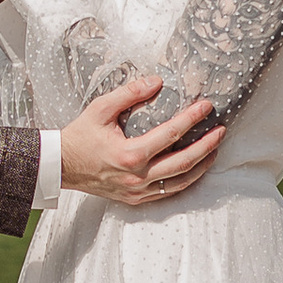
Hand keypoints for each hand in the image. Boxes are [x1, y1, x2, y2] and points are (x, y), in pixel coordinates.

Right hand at [57, 77, 224, 207]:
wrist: (61, 166)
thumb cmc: (80, 136)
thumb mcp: (101, 109)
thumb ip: (129, 93)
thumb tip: (156, 82)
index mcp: (130, 154)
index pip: (172, 133)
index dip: (192, 118)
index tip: (207, 106)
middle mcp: (137, 177)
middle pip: (184, 162)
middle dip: (207, 145)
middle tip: (221, 130)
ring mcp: (138, 192)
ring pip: (181, 182)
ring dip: (201, 166)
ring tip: (214, 150)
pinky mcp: (136, 200)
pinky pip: (168, 192)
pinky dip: (186, 180)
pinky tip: (194, 169)